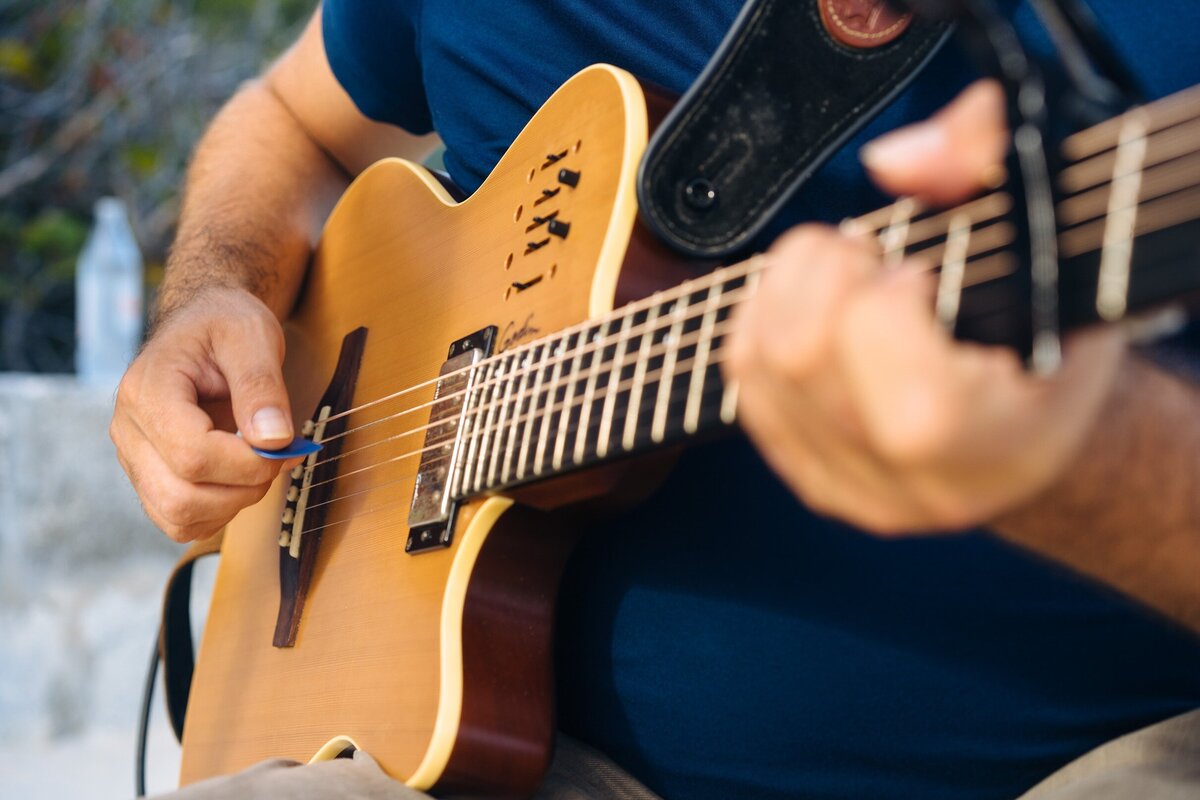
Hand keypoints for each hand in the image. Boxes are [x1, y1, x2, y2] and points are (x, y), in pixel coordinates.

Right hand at [110, 287, 300, 541]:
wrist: (203, 324)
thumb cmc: (225, 324)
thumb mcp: (252, 335)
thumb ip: (262, 385)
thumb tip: (274, 440)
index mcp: (146, 390)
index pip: (191, 453)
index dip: (246, 462)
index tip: (284, 445)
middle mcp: (128, 429)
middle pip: (181, 495)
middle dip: (244, 487)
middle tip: (277, 455)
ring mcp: (135, 458)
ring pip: (178, 516)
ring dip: (234, 503)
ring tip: (259, 464)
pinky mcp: (150, 477)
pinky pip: (179, 521)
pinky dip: (219, 512)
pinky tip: (240, 478)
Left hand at [723, 81, 1124, 533]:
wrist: (1042, 432)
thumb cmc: (1060, 332)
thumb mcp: (1058, 235)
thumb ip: (988, 163)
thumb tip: (892, 161)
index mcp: (998, 439)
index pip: (886, 357)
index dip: (886, 288)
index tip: (921, 272)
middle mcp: (919, 486)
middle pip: (801, 353)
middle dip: (823, 273)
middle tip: (872, 258)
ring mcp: (859, 493)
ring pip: (759, 367)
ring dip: (784, 289)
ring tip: (845, 275)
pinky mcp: (816, 482)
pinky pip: (747, 387)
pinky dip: (764, 323)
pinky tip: (813, 307)